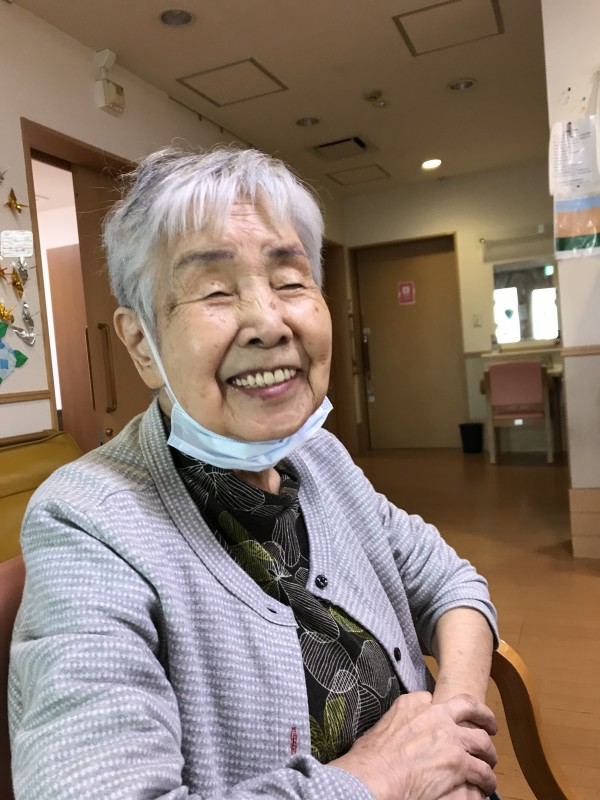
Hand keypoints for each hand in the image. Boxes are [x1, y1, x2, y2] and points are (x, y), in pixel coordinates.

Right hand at [331, 692, 496, 799]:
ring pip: (482, 741)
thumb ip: (395, 724)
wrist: (376, 776)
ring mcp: (450, 738)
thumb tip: (394, 734)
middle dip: (483, 716)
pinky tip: (486, 785)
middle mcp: (436, 715)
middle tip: (489, 726)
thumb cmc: (370, 759)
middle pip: (469, 707)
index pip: (433, 699)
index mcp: (413, 704)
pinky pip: (482, 771)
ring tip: (490, 762)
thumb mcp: (380, 727)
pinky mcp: (459, 763)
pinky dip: (487, 779)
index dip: (444, 710)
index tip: (447, 718)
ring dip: (488, 753)